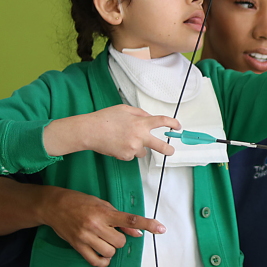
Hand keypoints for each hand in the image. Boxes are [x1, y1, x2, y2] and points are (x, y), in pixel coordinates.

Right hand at [39, 186, 165, 266]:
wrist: (54, 205)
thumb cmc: (80, 202)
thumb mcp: (103, 204)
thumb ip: (121, 219)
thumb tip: (137, 233)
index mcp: (104, 212)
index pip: (131, 220)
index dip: (148, 225)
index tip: (161, 228)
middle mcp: (95, 225)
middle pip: (120, 241)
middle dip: (120, 239)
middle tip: (112, 232)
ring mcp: (85, 237)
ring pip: (110, 252)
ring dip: (111, 249)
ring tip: (104, 240)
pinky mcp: (77, 246)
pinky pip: (96, 261)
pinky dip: (103, 261)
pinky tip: (102, 255)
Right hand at [44, 104, 180, 159]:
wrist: (89, 131)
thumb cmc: (105, 118)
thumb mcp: (125, 109)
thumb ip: (140, 113)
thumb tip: (149, 118)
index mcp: (140, 123)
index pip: (162, 122)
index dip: (172, 123)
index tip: (177, 126)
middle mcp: (139, 137)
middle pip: (161, 146)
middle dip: (168, 150)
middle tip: (171, 151)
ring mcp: (133, 148)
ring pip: (143, 151)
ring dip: (139, 147)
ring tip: (124, 139)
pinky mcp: (125, 156)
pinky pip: (132, 155)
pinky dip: (128, 150)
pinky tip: (117, 144)